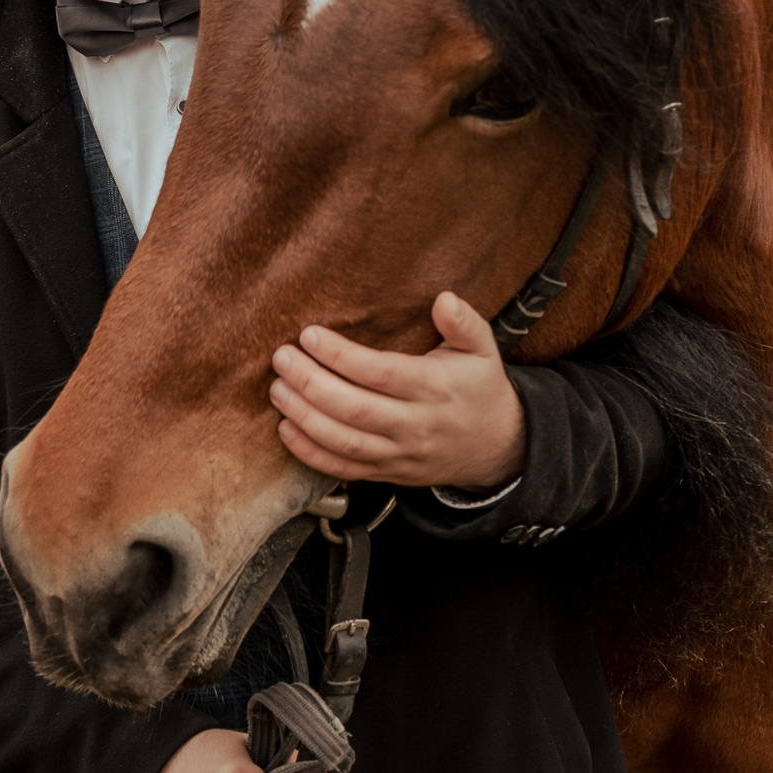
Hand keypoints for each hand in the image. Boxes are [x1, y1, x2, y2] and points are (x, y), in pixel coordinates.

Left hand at [268, 291, 526, 488]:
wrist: (494, 447)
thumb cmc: (479, 388)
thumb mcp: (483, 350)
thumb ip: (465, 323)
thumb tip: (444, 299)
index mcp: (433, 388)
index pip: (380, 373)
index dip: (341, 356)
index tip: (309, 335)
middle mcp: (413, 424)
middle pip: (353, 409)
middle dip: (311, 384)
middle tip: (282, 359)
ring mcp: (398, 453)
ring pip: (343, 442)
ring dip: (303, 416)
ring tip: (278, 389)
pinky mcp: (386, 473)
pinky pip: (343, 469)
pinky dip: (310, 453)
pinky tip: (287, 429)